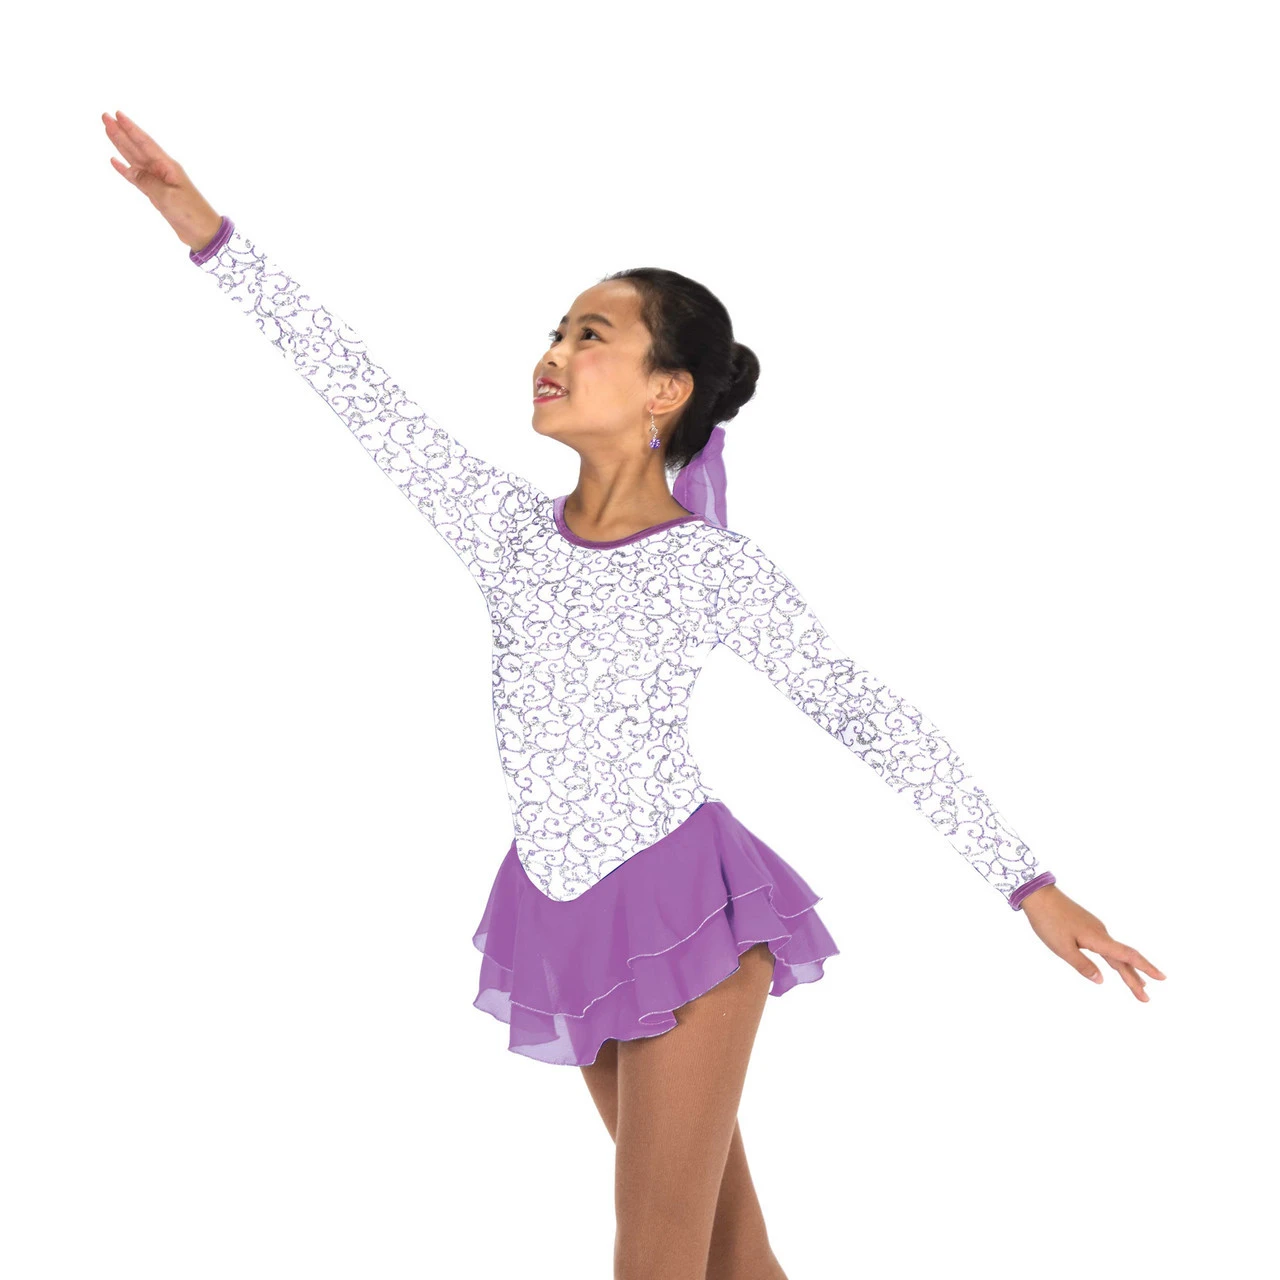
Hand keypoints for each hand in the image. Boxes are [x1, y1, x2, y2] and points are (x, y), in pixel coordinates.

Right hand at [101, 109, 222, 251]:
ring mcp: (158, 181)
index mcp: (168, 167)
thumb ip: (148, 182)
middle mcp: (162, 170)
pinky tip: (114, 161)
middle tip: (104, 117)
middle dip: (121, 132)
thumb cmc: (191, 214)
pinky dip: (125, 170)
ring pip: (134, 159)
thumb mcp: (168, 197)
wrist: (203, 233)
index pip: (145, 143)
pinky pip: (136, 178)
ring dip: (121, 145)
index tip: (118, 114)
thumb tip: (130, 169)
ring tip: (108, 130)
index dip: (131, 129)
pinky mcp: (155, 193)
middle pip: (137, 147)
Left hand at [1019, 884, 1165, 1001]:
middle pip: (1124, 959)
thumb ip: (1082, 965)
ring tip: (1139, 985)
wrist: (1039, 895)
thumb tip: (1102, 981)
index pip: (1127, 956)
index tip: (1162, 978)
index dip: (1145, 968)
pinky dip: (1116, 959)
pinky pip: (1107, 947)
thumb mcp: (1062, 948)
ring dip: (1127, 970)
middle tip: (1146, 999)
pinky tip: (1116, 964)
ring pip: (1116, 953)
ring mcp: (1095, 929)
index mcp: (1098, 939)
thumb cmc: (1048, 921)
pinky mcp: (1088, 927)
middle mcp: (1101, 933)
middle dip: (1136, 979)